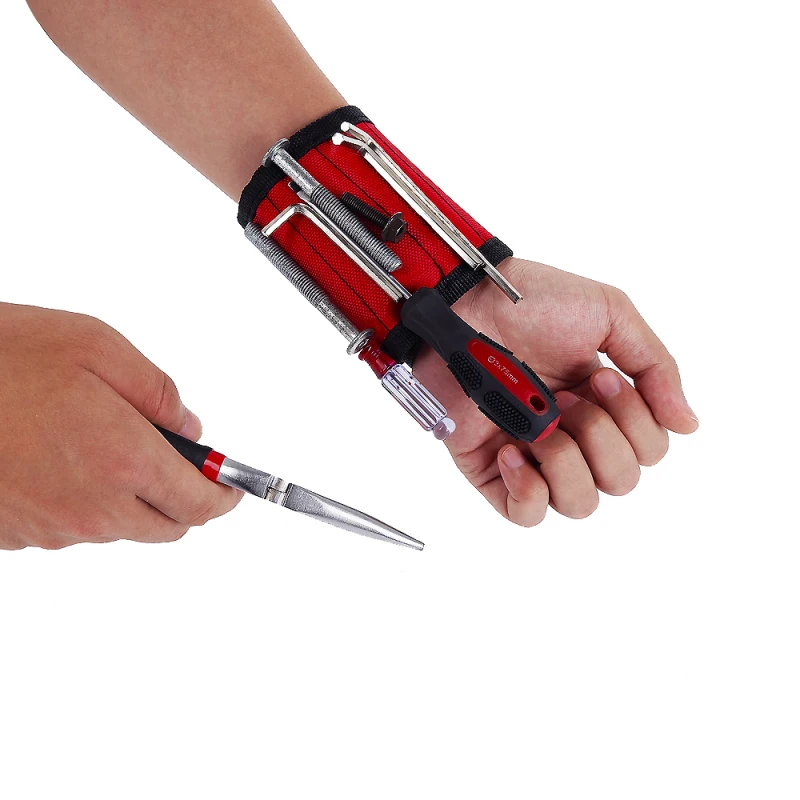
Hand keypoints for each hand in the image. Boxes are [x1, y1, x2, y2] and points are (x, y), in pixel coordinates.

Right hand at [0, 303, 240, 549]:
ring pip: (118, 526)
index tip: (231, 486)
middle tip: (167, 457)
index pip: (199, 503)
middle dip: (179, 497)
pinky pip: (71, 526)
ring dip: (127, 495)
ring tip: (94, 440)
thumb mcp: (98, 347)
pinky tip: (58, 458)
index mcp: (123, 459)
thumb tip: (190, 429)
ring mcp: (52, 528)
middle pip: (166, 526)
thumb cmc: (0, 358)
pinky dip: (82, 500)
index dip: (223, 495)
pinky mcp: (18, 534)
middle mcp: (92, 507)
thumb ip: (158, 393)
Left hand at [413, 258, 697, 525]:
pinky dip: (528, 490)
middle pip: (621, 481)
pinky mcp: (491, 470)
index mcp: (604, 406)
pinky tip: (514, 450)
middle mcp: (573, 437)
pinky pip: (525, 515)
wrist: (468, 304)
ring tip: (542, 421)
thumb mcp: (611, 315)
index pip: (649, 451)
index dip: (635, 421)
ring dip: (568, 460)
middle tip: (568, 396)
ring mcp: (533, 456)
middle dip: (602, 436)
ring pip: (580, 505)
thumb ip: (656, 367)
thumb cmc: (532, 303)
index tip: (599, 378)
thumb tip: (688, 423)